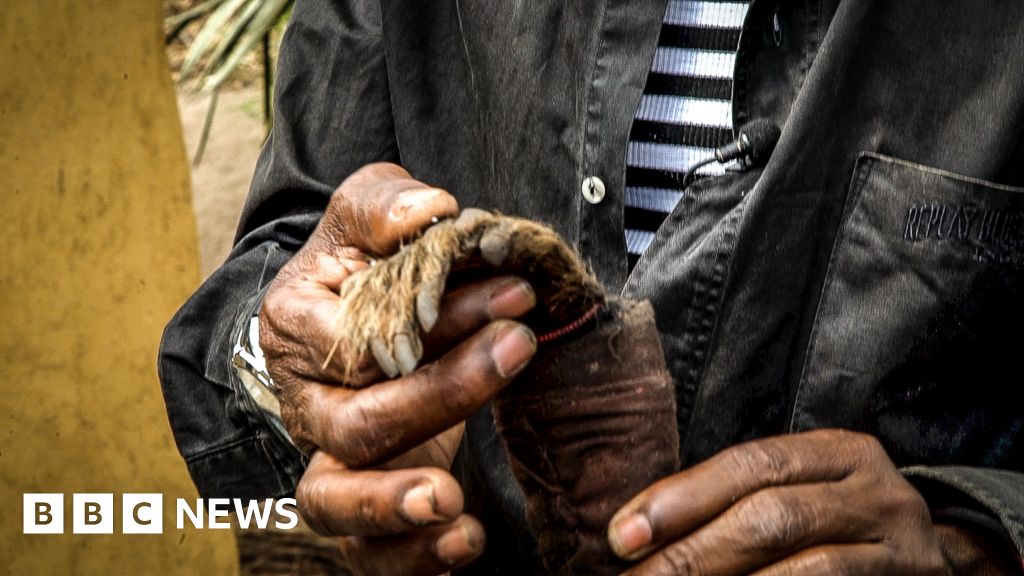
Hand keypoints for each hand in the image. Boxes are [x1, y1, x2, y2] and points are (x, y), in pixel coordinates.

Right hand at [259, 163, 537, 573]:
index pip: (361, 339)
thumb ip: (386, 205)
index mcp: (298, 327)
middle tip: (516, 349)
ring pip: (336, 501)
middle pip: (355, 423)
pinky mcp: (362, 498)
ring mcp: (327, 457)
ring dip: (395, 507)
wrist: (352, 318)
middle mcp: (305, 402)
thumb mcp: (367, 213)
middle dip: (441, 393)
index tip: (515, 295)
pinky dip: (411, 558)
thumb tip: (430, 213)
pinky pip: (367, 550)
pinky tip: (466, 542)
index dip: (437, 322)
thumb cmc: (364, 264)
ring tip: (454, 503)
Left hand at [608, 429, 951, 574]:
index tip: (622, 536)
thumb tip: (638, 535)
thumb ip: (734, 504)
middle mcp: (877, 493)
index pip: (750, 465)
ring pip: (809, 568)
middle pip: (773, 516)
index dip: (681, 498)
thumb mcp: (799, 495)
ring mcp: (902, 549)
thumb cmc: (837, 527)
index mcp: (840, 453)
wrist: (935, 567)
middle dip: (694, 554)